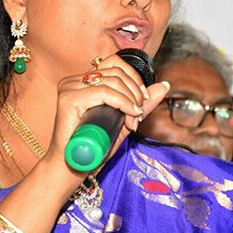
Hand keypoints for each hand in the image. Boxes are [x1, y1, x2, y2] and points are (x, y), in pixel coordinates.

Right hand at [44, 54, 169, 172]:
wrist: (73, 168)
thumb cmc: (94, 147)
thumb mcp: (123, 121)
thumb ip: (140, 103)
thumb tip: (164, 85)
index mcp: (84, 81)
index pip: (115, 63)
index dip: (134, 78)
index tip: (142, 100)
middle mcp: (75, 81)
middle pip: (117, 71)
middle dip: (135, 93)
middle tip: (138, 115)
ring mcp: (70, 88)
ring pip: (113, 81)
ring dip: (130, 101)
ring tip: (132, 121)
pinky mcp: (69, 99)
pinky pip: (103, 92)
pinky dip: (122, 103)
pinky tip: (129, 116)